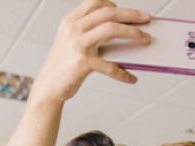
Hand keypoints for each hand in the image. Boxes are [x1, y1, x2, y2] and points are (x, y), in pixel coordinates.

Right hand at [31, 0, 150, 103]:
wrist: (48, 87)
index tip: (131, 13)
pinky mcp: (82, 62)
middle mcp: (73, 28)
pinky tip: (132, 78)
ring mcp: (77, 44)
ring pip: (111, 30)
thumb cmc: (65, 67)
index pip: (96, 3)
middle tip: (146, 19)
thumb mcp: (72, 42)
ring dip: (133, 34)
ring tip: (145, 40)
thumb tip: (122, 33)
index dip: (116, 5)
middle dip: (131, 15)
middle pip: (108, 12)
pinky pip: (110, 66)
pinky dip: (124, 73)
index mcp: (70, 20)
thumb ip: (90, 33)